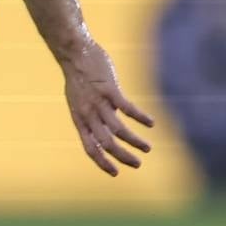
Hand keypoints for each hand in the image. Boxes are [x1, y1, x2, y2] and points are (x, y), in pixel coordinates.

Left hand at [61, 39, 153, 175]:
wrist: (74, 51)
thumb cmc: (79, 76)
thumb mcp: (80, 100)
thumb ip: (93, 115)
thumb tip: (110, 127)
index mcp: (79, 118)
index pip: (90, 147)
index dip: (102, 162)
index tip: (115, 173)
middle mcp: (88, 113)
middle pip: (106, 143)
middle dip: (123, 156)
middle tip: (137, 164)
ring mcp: (98, 101)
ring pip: (118, 130)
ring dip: (134, 141)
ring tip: (147, 148)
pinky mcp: (109, 89)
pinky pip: (127, 109)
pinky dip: (140, 117)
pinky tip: (150, 123)